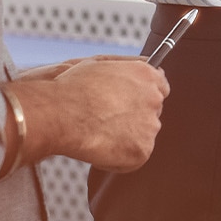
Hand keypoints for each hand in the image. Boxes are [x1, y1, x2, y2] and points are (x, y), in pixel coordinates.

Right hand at [11, 57, 169, 172]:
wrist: (60, 113)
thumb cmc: (74, 87)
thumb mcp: (103, 62)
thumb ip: (129, 64)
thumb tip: (146, 63)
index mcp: (147, 75)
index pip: (160, 88)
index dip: (143, 97)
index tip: (131, 104)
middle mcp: (154, 99)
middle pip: (153, 112)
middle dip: (135, 117)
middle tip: (109, 120)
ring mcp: (150, 126)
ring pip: (144, 135)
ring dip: (127, 137)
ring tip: (100, 133)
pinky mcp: (142, 151)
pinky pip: (135, 157)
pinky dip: (120, 158)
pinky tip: (100, 147)